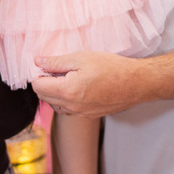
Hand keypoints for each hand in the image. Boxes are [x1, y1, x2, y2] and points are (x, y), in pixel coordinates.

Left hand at [32, 51, 148, 117]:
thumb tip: (38, 62)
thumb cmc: (111, 67)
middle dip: (44, 83)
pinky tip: (77, 87)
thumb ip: (56, 61)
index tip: (45, 65)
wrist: (136, 83)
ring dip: (55, 93)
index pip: (38, 86)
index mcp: (67, 91)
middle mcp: (71, 107)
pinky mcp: (89, 115)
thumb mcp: (82, 58)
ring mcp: (80, 114)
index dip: (37, 74)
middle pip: (45, 97)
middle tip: (55, 69)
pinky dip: (66, 100)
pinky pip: (69, 110)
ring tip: (67, 77)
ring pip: (56, 105)